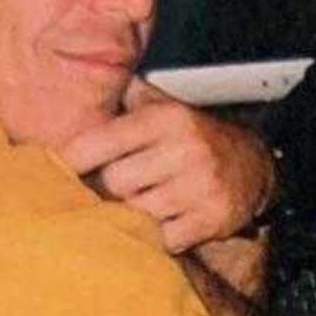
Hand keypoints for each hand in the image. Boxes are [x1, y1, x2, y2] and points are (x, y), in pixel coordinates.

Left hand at [57, 76, 275, 252]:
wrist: (253, 166)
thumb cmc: (194, 138)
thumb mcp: (166, 107)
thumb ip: (128, 98)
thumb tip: (85, 76)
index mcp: (167, 118)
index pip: (100, 141)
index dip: (73, 158)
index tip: (62, 168)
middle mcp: (184, 148)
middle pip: (115, 182)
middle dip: (112, 189)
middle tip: (122, 187)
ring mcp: (200, 186)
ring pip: (136, 213)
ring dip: (135, 213)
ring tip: (146, 202)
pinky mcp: (211, 218)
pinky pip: (163, 238)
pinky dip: (160, 236)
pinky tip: (169, 220)